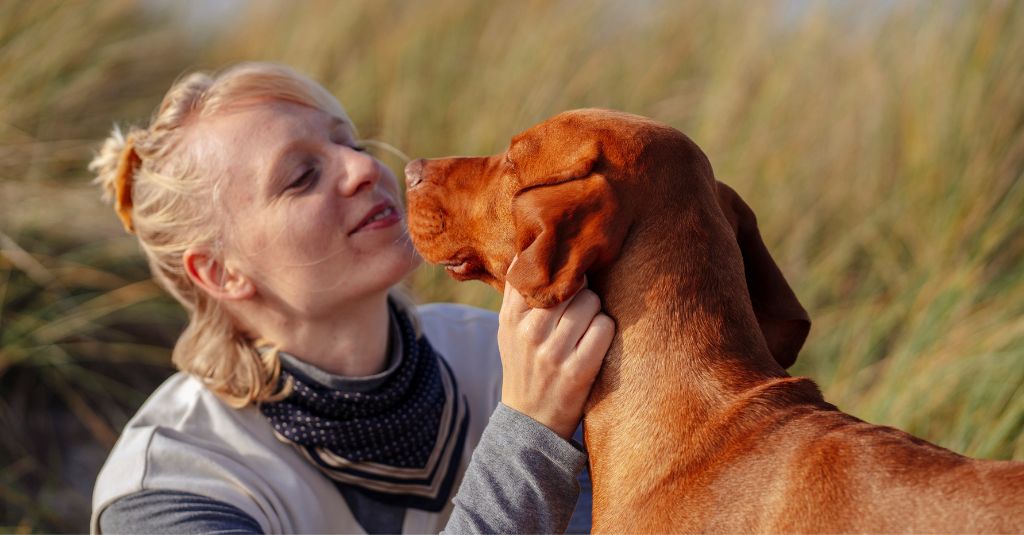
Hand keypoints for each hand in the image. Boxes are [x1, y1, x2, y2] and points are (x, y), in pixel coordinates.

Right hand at [497, 270, 614, 439]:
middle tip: (579, 306)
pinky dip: (605, 330)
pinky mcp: (578, 371)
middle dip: (581, 290)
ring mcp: (553, 353)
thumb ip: (518, 292)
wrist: (531, 421)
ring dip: (595, 310)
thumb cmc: (525, 365)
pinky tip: (595, 341)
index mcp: (511, 317)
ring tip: (585, 325)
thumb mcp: (509, 329)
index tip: (566, 269)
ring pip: (591, 302)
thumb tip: (532, 246)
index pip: (537, 271)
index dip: (558, 267)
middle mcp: (529, 332)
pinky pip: (604, 328)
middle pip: (572, 284)